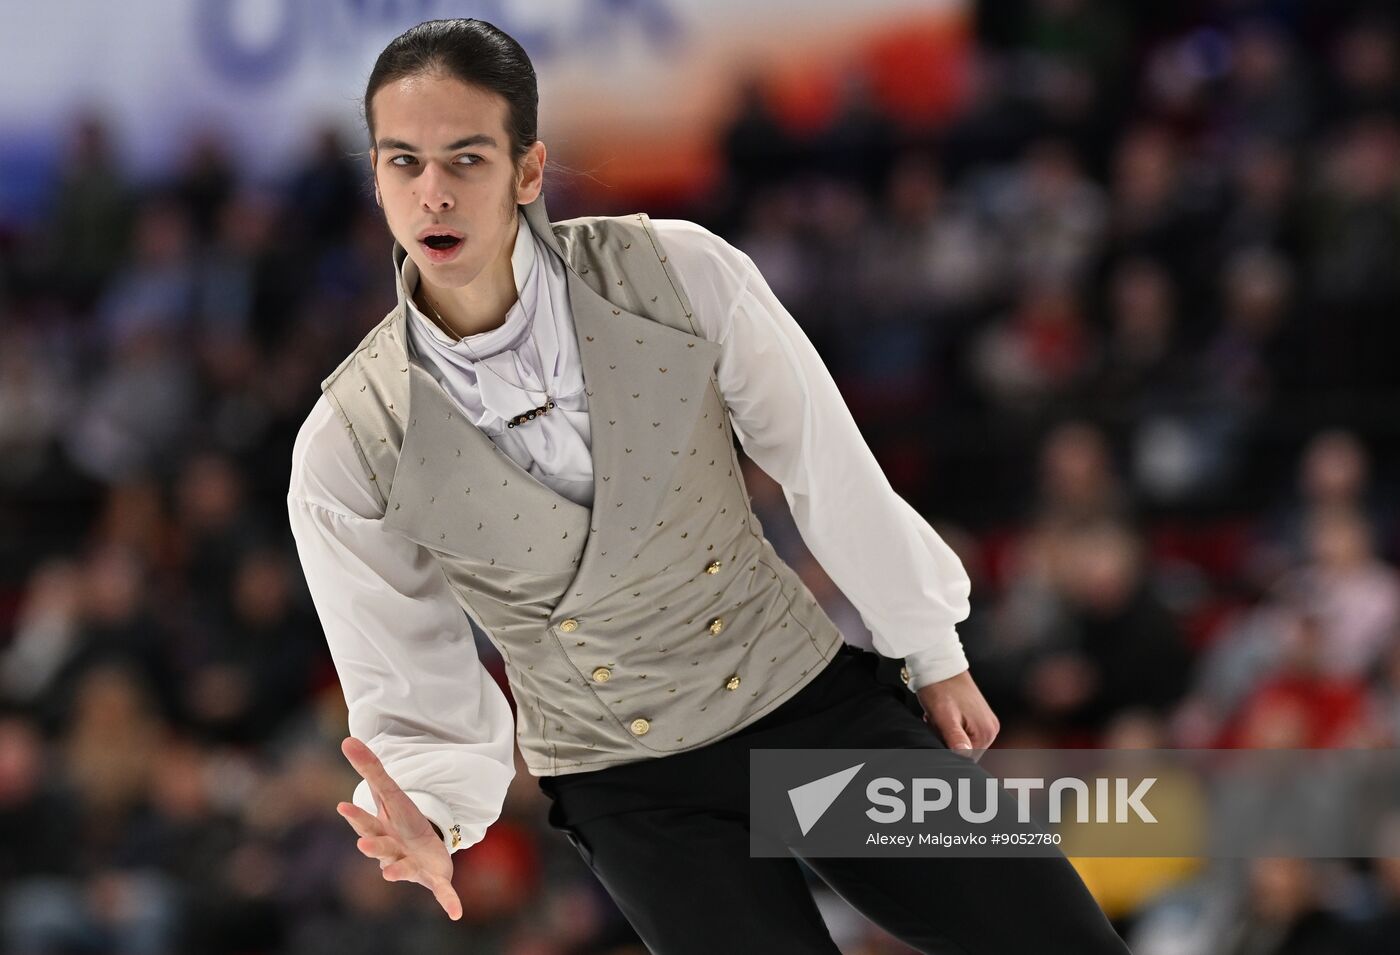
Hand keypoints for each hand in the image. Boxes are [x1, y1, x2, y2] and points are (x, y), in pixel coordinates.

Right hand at [336, 736, 462, 919]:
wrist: (422, 850)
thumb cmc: (401, 823)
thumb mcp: (391, 794)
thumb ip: (371, 768)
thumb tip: (347, 739)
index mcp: (381, 831)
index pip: (366, 821)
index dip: (356, 815)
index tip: (343, 805)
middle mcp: (391, 852)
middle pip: (380, 848)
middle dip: (372, 846)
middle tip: (363, 843)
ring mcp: (412, 867)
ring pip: (402, 870)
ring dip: (396, 872)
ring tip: (390, 872)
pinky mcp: (433, 879)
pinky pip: (441, 892)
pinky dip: (448, 901)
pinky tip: (456, 913)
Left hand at [914, 669, 999, 757]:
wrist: (939, 667)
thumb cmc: (940, 689)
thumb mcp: (944, 717)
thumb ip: (956, 738)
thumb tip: (965, 755)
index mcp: (986, 732)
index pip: (966, 758)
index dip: (948, 749)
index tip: (938, 733)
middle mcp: (992, 728)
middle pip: (966, 750)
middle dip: (948, 742)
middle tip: (937, 723)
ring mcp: (986, 721)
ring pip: (963, 741)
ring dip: (948, 734)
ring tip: (940, 718)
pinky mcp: (979, 715)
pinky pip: (964, 731)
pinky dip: (951, 727)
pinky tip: (944, 716)